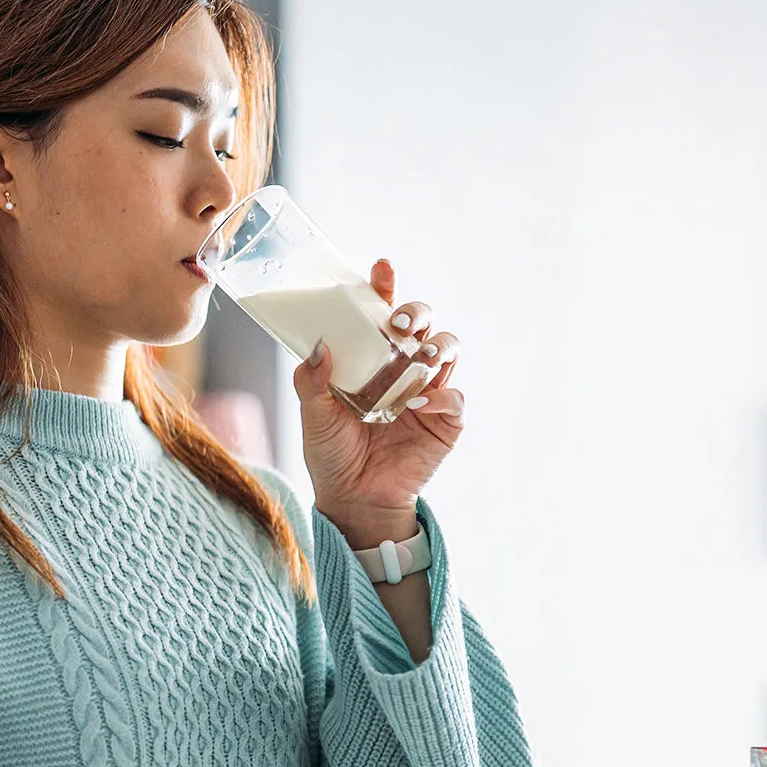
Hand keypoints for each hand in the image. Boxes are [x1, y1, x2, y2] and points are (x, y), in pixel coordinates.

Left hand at [295, 259, 463, 543]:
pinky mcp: (446, 420)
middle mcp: (404, 368)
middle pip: (423, 323)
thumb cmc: (333, 454)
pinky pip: (454, 397)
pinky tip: (421, 404)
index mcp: (372, 359)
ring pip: (448, 349)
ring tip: (420, 354)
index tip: (381, 268)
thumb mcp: (313, 416)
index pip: (381, 314)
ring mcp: (428, 391)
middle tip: (398, 322)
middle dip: (417, 313)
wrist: (354, 499)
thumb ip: (312, 382)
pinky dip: (442, 395)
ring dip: (438, 344)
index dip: (384, 288)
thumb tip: (318, 345)